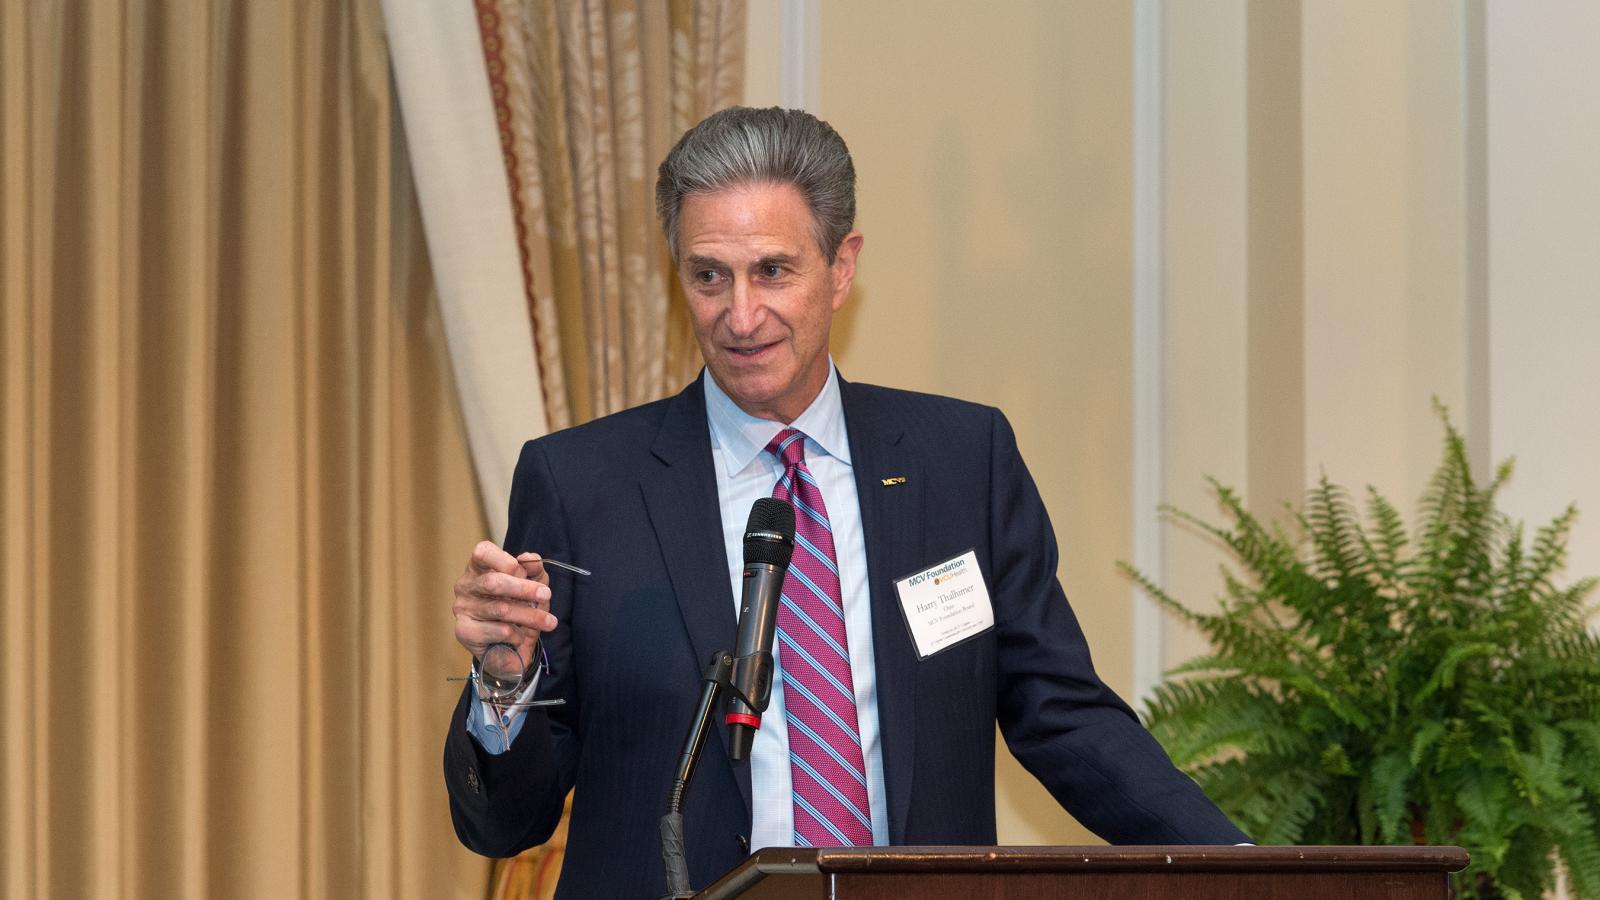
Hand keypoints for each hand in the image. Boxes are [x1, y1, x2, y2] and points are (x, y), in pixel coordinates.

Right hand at [452, 541, 559, 666]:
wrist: (512, 648)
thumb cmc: (520, 607)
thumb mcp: (534, 583)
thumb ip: (534, 568)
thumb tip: (530, 559)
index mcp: (479, 567)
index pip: (482, 552)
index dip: (506, 561)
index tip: (525, 573)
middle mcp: (466, 585)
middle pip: (492, 582)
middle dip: (524, 589)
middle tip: (546, 595)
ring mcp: (462, 608)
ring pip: (500, 609)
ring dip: (529, 615)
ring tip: (548, 622)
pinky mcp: (465, 631)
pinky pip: (497, 630)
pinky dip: (516, 634)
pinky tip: (521, 637)